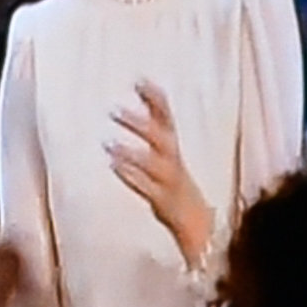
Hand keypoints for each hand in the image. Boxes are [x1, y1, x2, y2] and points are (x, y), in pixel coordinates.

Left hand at [114, 82, 221, 273]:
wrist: (199, 226)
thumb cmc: (176, 187)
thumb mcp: (167, 158)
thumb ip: (156, 133)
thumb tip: (143, 106)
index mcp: (174, 150)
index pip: (167, 118)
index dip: (155, 99)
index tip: (140, 80)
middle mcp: (173, 163)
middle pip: (160, 138)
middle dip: (140, 124)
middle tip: (114, 110)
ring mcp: (169, 182)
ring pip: (153, 164)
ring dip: (131, 152)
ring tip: (108, 143)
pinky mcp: (163, 202)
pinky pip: (146, 187)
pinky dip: (131, 176)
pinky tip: (113, 166)